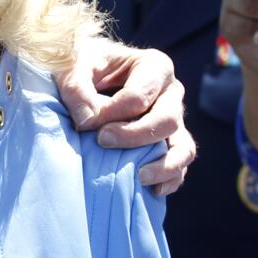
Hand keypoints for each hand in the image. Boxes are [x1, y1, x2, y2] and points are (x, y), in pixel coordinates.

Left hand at [55, 37, 195, 195]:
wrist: (87, 76)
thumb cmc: (82, 68)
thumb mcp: (73, 68)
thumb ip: (77, 89)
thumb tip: (88, 122)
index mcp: (154, 67)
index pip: (139, 96)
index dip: (111, 113)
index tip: (85, 123)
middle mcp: (171, 93)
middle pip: (167, 120)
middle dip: (134, 136)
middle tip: (102, 141)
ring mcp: (174, 120)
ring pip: (183, 147)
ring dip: (163, 166)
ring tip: (138, 176)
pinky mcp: (169, 144)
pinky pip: (180, 166)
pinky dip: (170, 180)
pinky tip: (150, 190)